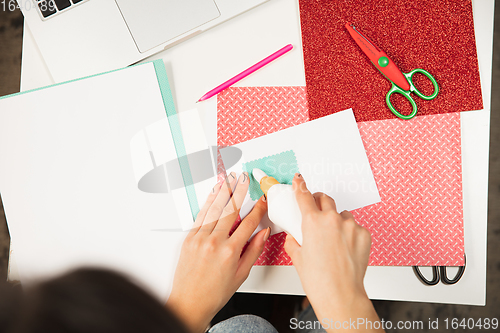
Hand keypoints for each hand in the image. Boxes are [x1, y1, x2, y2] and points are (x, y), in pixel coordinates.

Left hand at [167, 172, 269, 332]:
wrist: (189, 303)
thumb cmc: (214, 293)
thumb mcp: (241, 274)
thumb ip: (254, 251)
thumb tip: (263, 233)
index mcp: (230, 252)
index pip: (249, 223)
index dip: (258, 210)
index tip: (262, 200)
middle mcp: (214, 242)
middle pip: (230, 210)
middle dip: (239, 191)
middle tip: (244, 178)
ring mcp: (200, 239)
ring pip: (214, 209)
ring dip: (223, 192)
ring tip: (229, 179)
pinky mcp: (189, 238)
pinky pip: (200, 216)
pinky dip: (208, 203)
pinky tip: (213, 194)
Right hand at [285, 174, 381, 331]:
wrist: (341, 296)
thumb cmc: (319, 281)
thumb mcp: (298, 258)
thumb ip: (293, 241)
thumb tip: (293, 237)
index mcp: (312, 222)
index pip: (304, 196)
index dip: (300, 185)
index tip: (299, 179)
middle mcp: (332, 220)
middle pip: (325, 198)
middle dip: (319, 201)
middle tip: (316, 212)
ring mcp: (350, 226)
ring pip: (341, 214)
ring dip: (336, 220)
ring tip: (333, 239)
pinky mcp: (364, 234)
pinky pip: (355, 227)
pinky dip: (349, 233)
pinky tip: (344, 247)